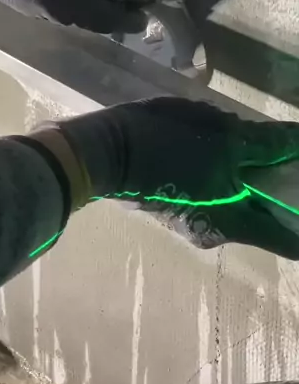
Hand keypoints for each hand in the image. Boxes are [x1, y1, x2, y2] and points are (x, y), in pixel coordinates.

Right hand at [61, 98, 298, 258]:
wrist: (103, 148)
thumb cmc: (166, 147)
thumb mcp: (221, 139)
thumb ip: (266, 145)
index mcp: (231, 225)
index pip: (289, 244)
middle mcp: (213, 232)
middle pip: (262, 219)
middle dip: (278, 191)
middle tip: (287, 160)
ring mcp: (190, 218)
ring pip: (235, 202)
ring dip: (247, 177)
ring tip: (251, 143)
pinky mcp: (172, 201)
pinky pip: (211, 190)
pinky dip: (223, 173)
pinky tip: (215, 142)